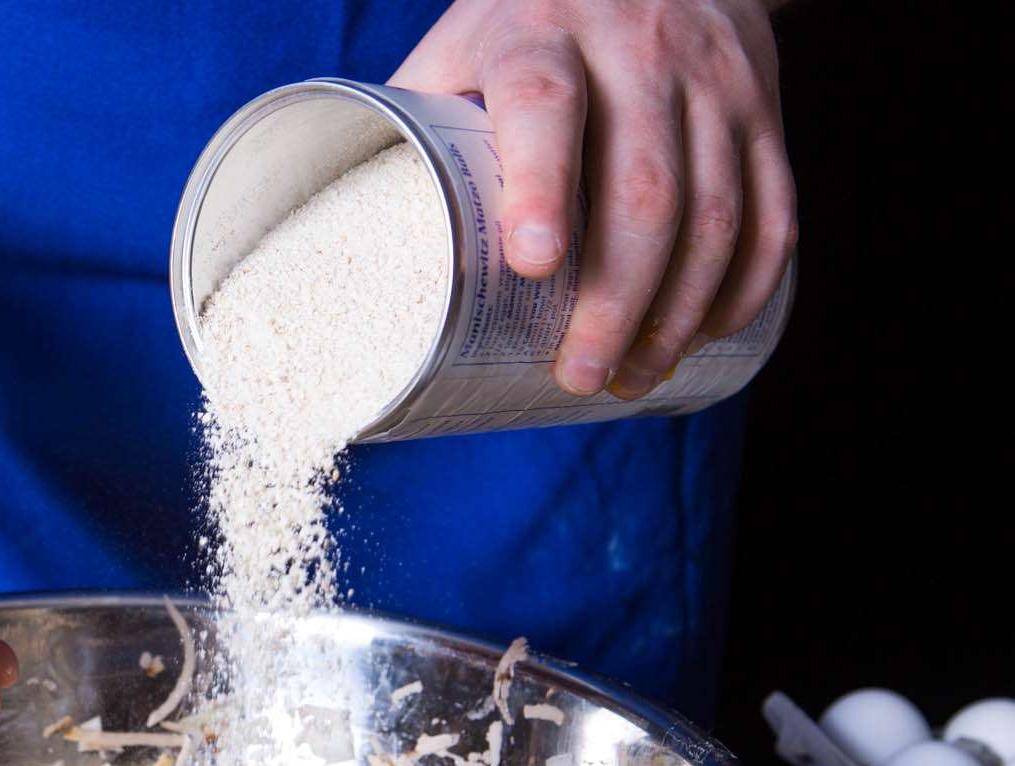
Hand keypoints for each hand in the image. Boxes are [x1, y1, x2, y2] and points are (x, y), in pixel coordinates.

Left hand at [393, 0, 796, 398]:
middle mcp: (636, 48)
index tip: (536, 266)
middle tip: (579, 375)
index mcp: (539, 33)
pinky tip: (702, 336)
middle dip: (616, 300)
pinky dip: (743, 288)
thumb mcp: (461, 50)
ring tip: (631, 377)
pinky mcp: (762, 108)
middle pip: (643, 187)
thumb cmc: (527, 27)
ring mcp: (711, 80)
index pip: (545, 105)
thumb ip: (419, 128)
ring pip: (715, 212)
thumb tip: (347, 240)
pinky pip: (773, 211)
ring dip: (676, 313)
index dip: (542, 186)